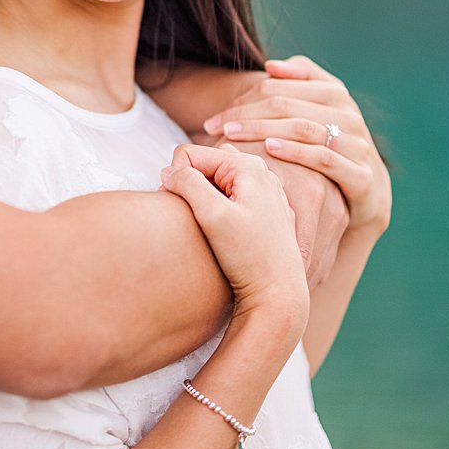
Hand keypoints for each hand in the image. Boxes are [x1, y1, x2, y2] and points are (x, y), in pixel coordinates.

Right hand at [159, 144, 309, 326]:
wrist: (279, 294)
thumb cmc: (249, 257)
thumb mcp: (212, 216)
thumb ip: (187, 183)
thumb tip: (168, 170)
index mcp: (248, 166)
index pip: (189, 154)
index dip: (176, 180)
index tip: (184, 211)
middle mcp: (261, 172)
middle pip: (205, 164)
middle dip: (192, 185)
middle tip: (199, 218)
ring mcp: (265, 192)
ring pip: (218, 181)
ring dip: (206, 198)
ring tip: (214, 228)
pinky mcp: (266, 212)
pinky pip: (233, 197)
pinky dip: (222, 209)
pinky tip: (229, 236)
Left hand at [206, 58, 390, 240]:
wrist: (369, 194)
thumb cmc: (332, 149)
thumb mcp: (320, 114)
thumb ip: (301, 84)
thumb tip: (271, 66)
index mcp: (335, 95)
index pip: (281, 87)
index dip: (245, 98)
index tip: (216, 116)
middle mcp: (348, 115)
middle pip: (287, 106)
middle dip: (245, 115)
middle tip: (214, 128)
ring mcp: (357, 144)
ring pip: (303, 128)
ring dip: (262, 130)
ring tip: (231, 137)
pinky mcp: (361, 175)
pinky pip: (324, 158)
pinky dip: (295, 152)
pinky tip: (269, 150)